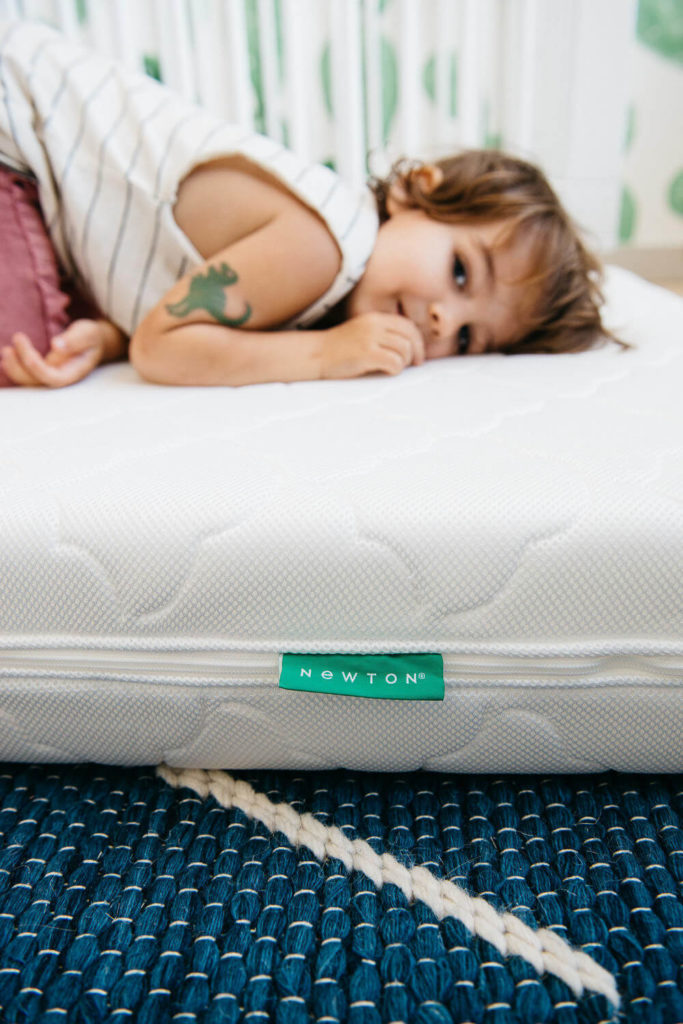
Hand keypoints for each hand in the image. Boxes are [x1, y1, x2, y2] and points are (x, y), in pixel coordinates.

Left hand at [1, 319, 120, 387]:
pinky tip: (8, 355)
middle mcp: (60, 378)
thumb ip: (75, 340)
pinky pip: (26, 375)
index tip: (21, 341)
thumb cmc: (91, 337)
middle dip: (20, 366)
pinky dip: (15, 367)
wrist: (93, 341)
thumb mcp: (88, 334)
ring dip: (14, 369)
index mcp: (72, 373)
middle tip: (12, 343)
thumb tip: (57, 345)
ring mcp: (50, 375)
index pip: (51, 377)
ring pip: (29, 381)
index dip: (34, 365)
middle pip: (36, 382)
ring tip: (6, 350)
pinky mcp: (43, 370)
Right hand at [321, 312, 424, 378]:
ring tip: (393, 368)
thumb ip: (384, 335)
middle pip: (410, 337)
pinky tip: (385, 371)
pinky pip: (394, 362)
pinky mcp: (366, 354)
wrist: (316, 354)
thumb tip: (411, 348)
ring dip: (404, 363)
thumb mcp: (364, 333)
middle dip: (416, 353)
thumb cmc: (341, 349)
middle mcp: (374, 325)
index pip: (408, 325)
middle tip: (412, 365)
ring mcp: (370, 338)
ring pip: (405, 350)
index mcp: (376, 318)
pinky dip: (395, 370)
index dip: (418, 342)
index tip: (417, 356)